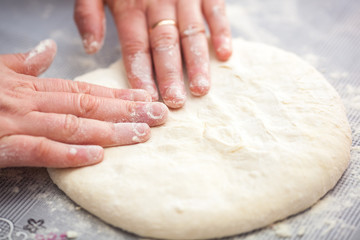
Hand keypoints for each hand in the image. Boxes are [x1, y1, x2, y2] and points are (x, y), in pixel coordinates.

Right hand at [0, 40, 167, 167]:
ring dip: (110, 132)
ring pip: (72, 126)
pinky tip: (97, 158)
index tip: (146, 98)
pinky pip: (38, 151)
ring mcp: (16, 124)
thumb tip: (49, 50)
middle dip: (127, 111)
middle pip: (88, 107)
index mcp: (31, 87)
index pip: (86, 91)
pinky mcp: (0, 147)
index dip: (119, 95)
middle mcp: (30, 103)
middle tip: (159, 115)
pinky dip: (69, 155)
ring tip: (142, 134)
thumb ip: (24, 64)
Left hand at [74, 0, 231, 107]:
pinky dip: (221, 30)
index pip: (136, 45)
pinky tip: (225, 54)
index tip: (147, 96)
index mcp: (129, 6)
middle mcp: (158, 3)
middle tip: (176, 102)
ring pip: (191, 32)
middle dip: (170, 74)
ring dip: (197, 61)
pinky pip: (215, 9)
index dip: (141, 71)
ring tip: (201, 89)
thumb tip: (91, 49)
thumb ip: (88, 14)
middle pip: (164, 44)